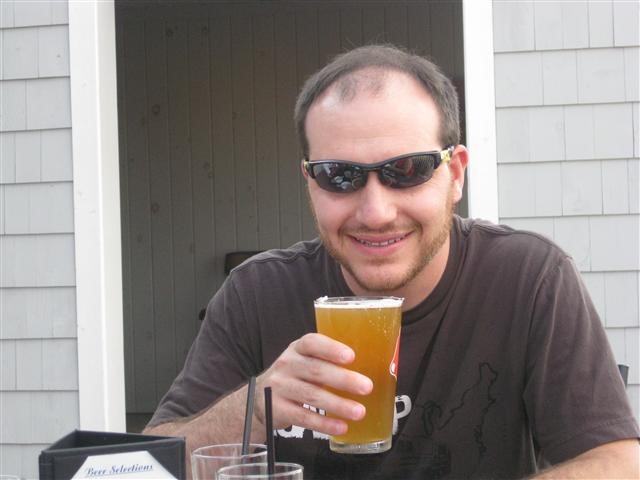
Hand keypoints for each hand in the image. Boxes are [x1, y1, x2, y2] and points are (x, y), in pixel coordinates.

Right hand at [255, 333, 372, 435]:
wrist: (258, 399)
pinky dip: (324, 423)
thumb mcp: (304, 361)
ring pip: (312, 395)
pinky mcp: (277, 409)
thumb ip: (327, 361)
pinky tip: (341, 427)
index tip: (350, 356)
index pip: (311, 343)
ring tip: (359, 412)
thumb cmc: (294, 376)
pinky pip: (304, 417)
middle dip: (343, 379)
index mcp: (297, 349)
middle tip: (367, 387)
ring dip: (338, 404)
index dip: (330, 348)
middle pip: (315, 370)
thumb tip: (368, 365)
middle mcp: (287, 365)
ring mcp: (279, 387)